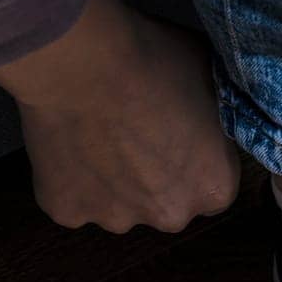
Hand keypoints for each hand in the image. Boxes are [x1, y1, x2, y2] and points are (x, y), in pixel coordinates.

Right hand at [0, 0, 240, 233]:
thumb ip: (214, 119)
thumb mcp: (211, 80)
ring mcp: (116, 219)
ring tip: (95, 135)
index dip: (191, 158)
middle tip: (133, 133)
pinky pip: (72, 198)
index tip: (173, 132)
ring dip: (111, 180)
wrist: (83, 62)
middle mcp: (171, 215)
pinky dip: (70, 179)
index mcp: (214, 187)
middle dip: (153, 177)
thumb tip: (205, 121)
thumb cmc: (155, 62)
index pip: (211, 185)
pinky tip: (66, 143)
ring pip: (117, 204)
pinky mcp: (67, 211)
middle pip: (166, 202)